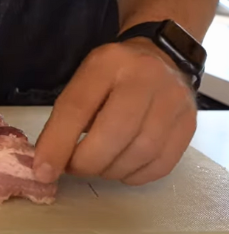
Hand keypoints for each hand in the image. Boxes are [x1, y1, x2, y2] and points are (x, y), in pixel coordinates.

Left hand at [33, 37, 196, 185]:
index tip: (43, 172)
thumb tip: (46, 166)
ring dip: (110, 170)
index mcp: (107, 63)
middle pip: (114, 133)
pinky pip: (161, 164)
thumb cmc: (112, 77)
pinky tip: (121, 168)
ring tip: (98, 165)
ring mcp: (173, 99)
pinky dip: (135, 175)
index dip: (57, 144)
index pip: (77, 107)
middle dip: (87, 162)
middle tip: (74, 168)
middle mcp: (145, 77)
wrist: (159, 58)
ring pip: (140, 152)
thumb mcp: (83, 83)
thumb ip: (64, 120)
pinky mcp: (190, 123)